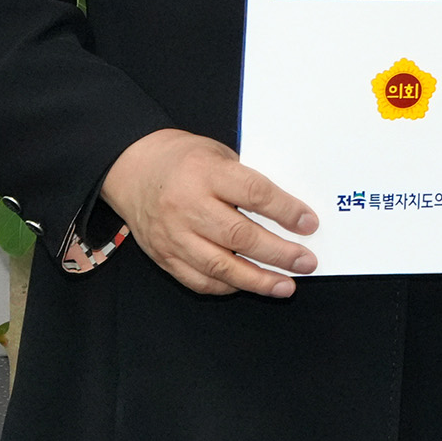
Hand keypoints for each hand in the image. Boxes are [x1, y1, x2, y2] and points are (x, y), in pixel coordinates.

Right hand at [101, 128, 316, 297]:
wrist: (132, 169)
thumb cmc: (184, 159)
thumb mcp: (218, 154)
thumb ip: (247, 181)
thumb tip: (288, 213)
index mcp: (206, 173)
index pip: (254, 194)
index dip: (286, 211)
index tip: (310, 224)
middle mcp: (187, 206)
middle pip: (240, 236)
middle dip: (279, 253)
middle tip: (306, 262)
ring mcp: (173, 235)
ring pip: (220, 266)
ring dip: (258, 280)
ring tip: (286, 286)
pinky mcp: (163, 255)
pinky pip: (199, 280)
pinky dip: (227, 286)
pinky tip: (249, 285)